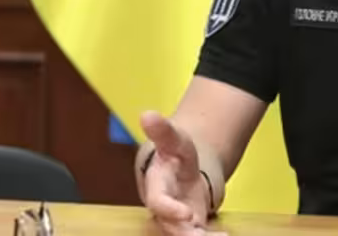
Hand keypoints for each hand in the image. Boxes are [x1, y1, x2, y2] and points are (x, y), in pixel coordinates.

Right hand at [139, 111, 227, 235]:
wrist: (178, 169)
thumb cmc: (174, 154)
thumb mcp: (174, 139)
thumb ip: (163, 130)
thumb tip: (147, 113)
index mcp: (157, 186)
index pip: (157, 202)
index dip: (168, 210)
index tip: (187, 215)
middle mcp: (164, 209)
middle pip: (171, 227)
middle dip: (185, 234)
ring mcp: (177, 221)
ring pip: (184, 235)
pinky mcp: (190, 228)